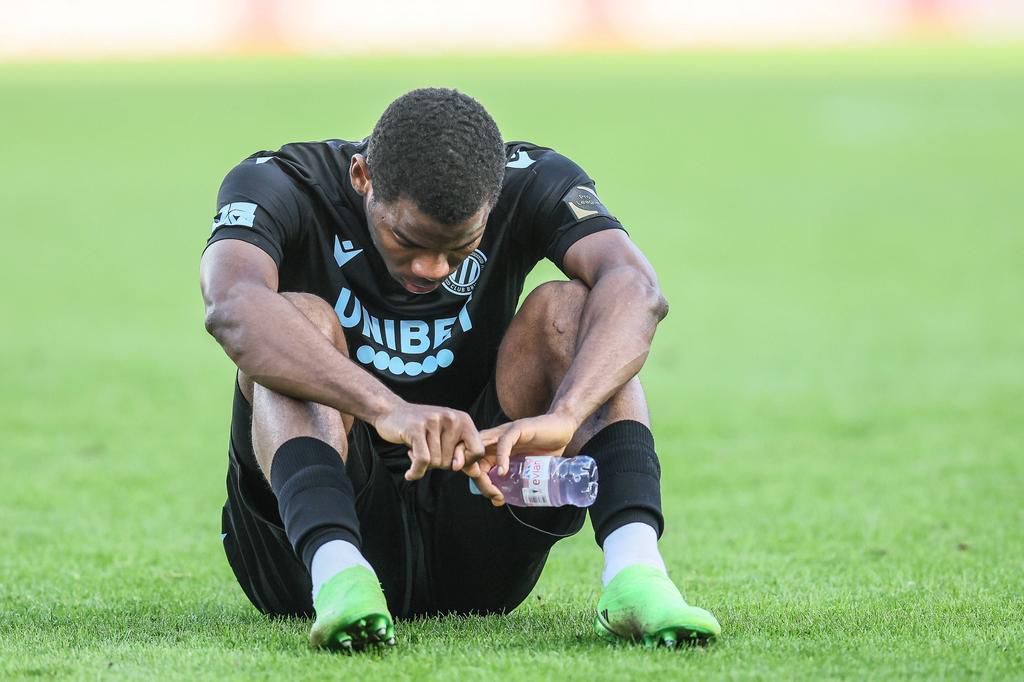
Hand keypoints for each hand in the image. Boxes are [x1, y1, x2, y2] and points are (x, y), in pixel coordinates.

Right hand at [373, 402, 484, 480]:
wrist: (392, 412)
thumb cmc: (422, 429)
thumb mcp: (445, 438)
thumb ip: (461, 455)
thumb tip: (476, 472)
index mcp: (463, 419)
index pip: (477, 450)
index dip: (466, 462)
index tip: (453, 461)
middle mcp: (451, 418)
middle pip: (452, 461)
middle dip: (438, 464)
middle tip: (426, 451)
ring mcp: (433, 421)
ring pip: (436, 462)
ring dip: (423, 465)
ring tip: (416, 451)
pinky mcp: (416, 428)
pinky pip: (422, 460)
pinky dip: (416, 472)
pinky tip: (410, 474)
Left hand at [460, 413, 578, 505]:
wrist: (563, 428)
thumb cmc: (545, 448)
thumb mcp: (525, 467)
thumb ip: (513, 481)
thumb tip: (499, 502)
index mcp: (493, 448)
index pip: (474, 465)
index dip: (479, 483)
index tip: (495, 499)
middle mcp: (494, 440)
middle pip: (472, 458)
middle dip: (476, 479)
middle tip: (493, 496)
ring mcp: (504, 433)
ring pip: (481, 449)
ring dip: (482, 469)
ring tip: (491, 488)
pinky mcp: (517, 429)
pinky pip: (503, 442)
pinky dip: (501, 457)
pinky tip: (503, 472)